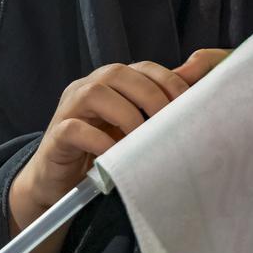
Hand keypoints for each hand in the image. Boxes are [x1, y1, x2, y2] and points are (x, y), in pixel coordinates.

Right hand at [8, 48, 231, 252]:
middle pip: (118, 73)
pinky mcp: (55, 137)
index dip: (168, 81)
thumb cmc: (103, 153)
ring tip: (141, 140)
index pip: (143, 68)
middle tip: (168, 123)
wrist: (59, 185)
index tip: (189, 105)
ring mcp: (68, 109)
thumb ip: (158, 110)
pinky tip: (115, 157)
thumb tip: (197, 92)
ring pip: (94, 93)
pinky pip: (74, 129)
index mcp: (110, 82)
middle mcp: (87, 87)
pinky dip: (98, 140)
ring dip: (125, 115)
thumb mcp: (133, 129)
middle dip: (150, 96)